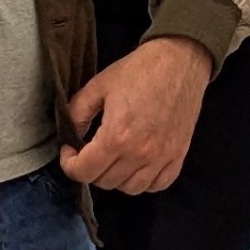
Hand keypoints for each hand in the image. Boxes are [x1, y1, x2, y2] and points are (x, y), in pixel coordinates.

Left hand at [61, 32, 211, 192]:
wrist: (180, 61)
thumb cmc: (139, 70)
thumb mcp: (98, 86)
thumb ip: (77, 113)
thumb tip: (70, 136)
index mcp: (116, 136)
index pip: (84, 172)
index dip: (69, 164)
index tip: (70, 150)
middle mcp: (140, 153)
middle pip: (104, 182)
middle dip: (90, 168)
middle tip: (89, 150)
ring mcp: (162, 157)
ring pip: (130, 189)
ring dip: (115, 177)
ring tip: (112, 158)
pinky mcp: (178, 156)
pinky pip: (157, 184)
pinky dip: (144, 181)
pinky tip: (137, 164)